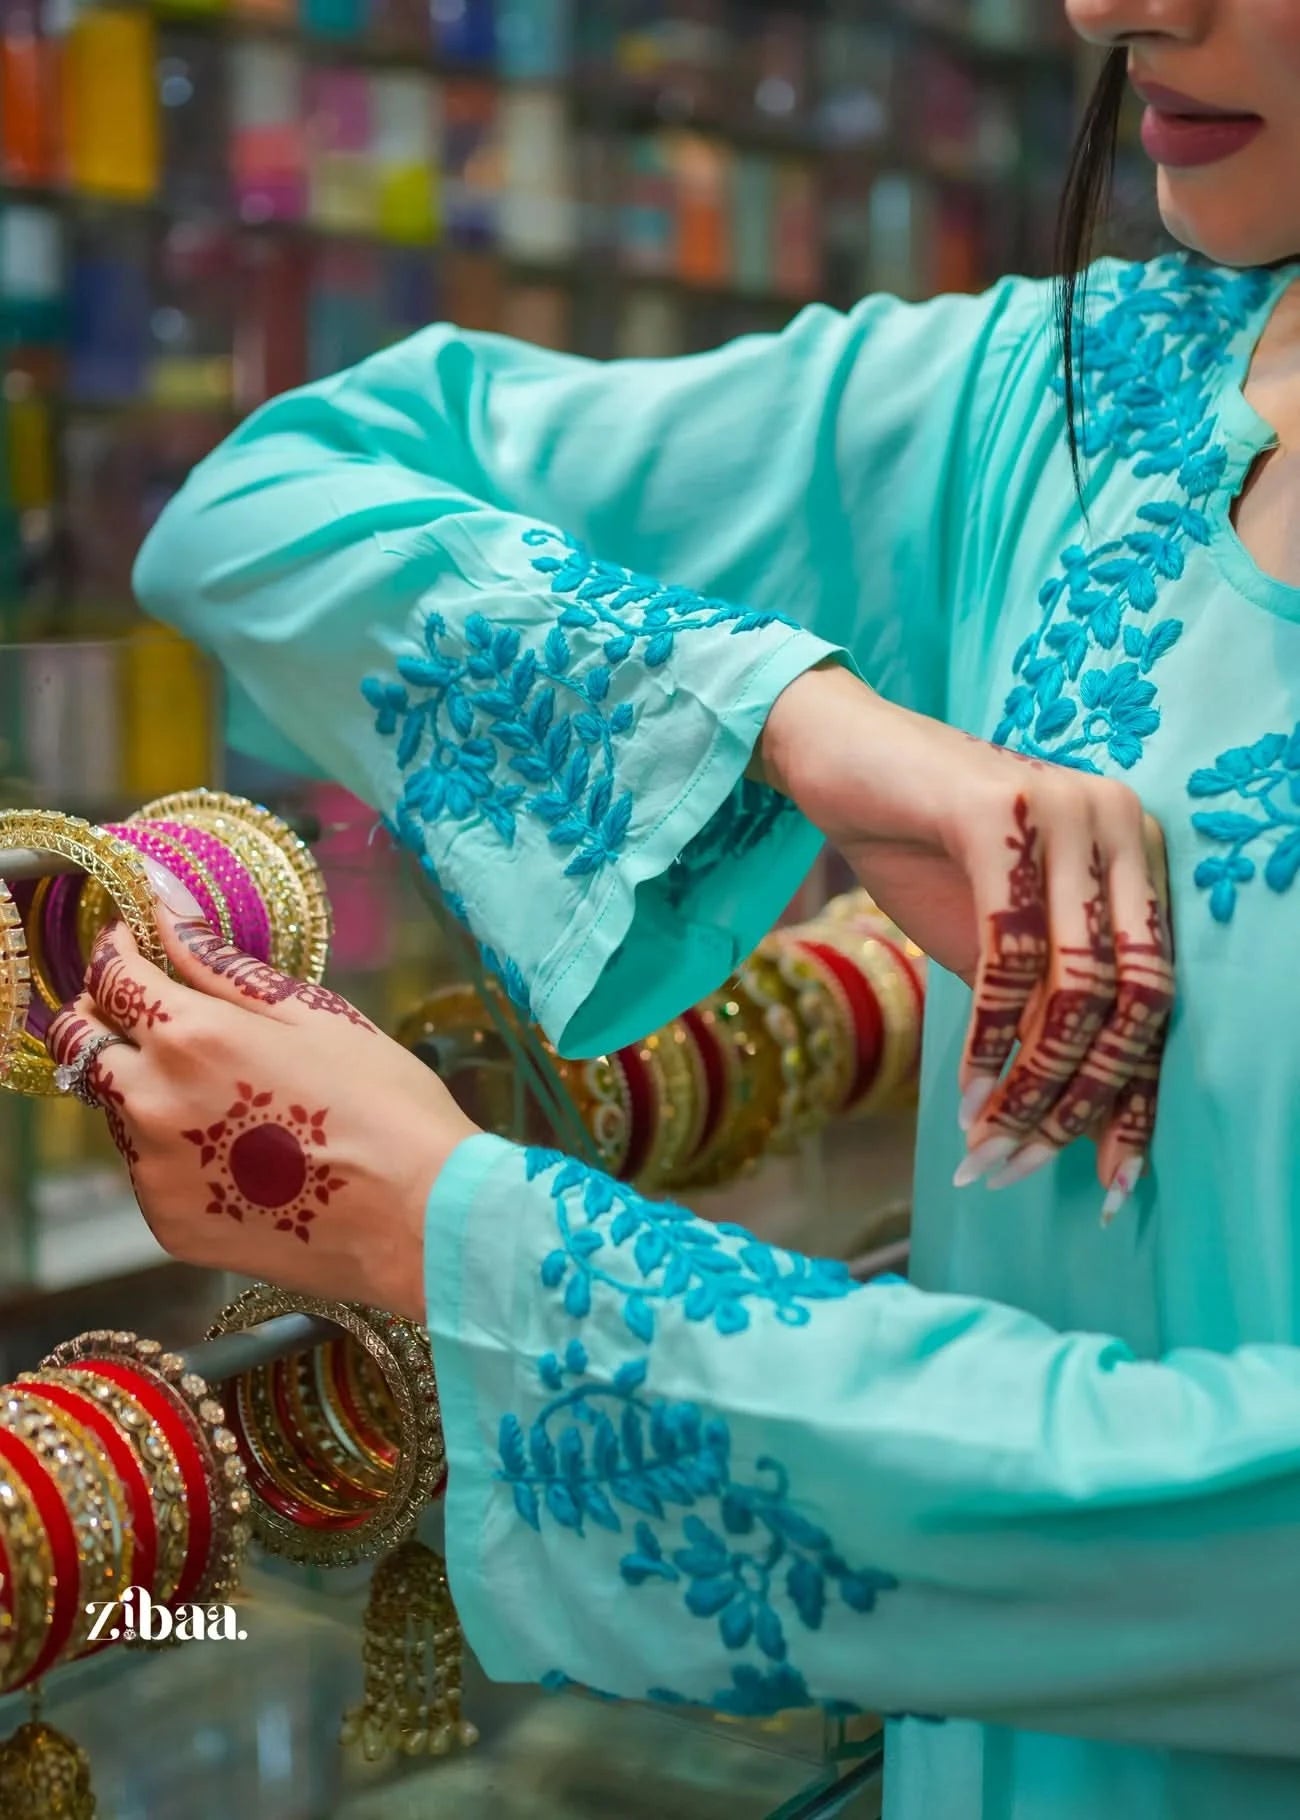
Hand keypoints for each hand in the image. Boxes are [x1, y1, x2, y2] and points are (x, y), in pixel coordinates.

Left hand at [46, 897, 479, 1321]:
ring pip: (114, 1108)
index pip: (112, 977)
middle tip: (157, 1015)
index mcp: (191, 1036)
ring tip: (225, 1095)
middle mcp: (153, 1102)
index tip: (135, 946)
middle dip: (107, 1018)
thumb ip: (222, 966)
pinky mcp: (168, 1224)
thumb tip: (163, 908)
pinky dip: (173, 1150)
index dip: (118, 953)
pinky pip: (146, 1170)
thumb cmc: (385, 1104)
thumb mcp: (313, 1014)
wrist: (419, 1218)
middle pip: (83, 1044)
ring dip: (144, 1086)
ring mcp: (154, 1171)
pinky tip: (238, 1153)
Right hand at [760, 665, 1173, 1219]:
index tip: (1109, 1182)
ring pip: (1078, 987)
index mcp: (1135, 855)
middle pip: (1135, 1000)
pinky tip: (966, 1089)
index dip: (1137, 1097)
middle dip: (1080, 1101)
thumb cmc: (917, 847)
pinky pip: (1012, 953)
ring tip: (985, 1146)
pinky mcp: (1004, 815)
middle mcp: (1121, 826)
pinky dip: (990, 1035)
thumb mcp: (994, 941)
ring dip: (1030, 1085)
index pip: (1159, 997)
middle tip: (1019, 1166)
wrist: (836, 755)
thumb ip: (1041, 1005)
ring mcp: (1068, 813)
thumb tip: (1068, 1118)